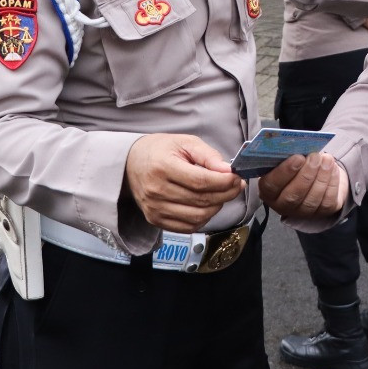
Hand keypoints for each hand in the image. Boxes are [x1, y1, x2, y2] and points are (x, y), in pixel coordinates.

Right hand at [124, 133, 244, 232]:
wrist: (130, 164)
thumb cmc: (160, 150)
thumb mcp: (184, 142)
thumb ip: (208, 155)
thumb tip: (228, 171)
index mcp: (163, 167)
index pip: (200, 181)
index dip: (224, 182)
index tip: (237, 177)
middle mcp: (157, 191)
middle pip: (201, 200)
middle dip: (226, 194)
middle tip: (236, 185)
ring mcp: (155, 209)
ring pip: (198, 216)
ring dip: (217, 207)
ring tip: (222, 194)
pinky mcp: (155, 220)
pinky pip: (188, 226)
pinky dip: (203, 218)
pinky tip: (207, 205)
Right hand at [258, 153, 347, 219]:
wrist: (314, 175)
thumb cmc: (296, 166)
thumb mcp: (287, 159)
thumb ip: (286, 155)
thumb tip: (296, 145)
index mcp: (268, 191)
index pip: (271, 185)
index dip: (284, 172)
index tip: (298, 157)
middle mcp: (283, 205)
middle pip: (293, 196)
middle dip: (306, 175)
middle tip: (314, 157)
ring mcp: (303, 212)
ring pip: (312, 199)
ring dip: (321, 176)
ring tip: (326, 159)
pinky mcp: (321, 212)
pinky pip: (327, 201)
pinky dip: (332, 182)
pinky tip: (332, 168)